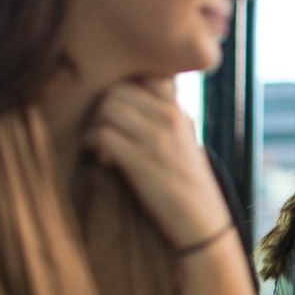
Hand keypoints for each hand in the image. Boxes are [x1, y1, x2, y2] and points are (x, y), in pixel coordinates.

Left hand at [83, 79, 231, 249]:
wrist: (200, 222)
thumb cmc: (186, 182)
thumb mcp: (184, 139)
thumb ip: (163, 114)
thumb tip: (128, 95)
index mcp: (179, 110)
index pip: (147, 72)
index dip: (123, 84)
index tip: (118, 106)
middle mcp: (170, 118)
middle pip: (118, 88)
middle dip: (101, 107)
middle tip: (102, 129)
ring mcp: (157, 138)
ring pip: (107, 107)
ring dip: (95, 125)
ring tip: (100, 144)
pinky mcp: (141, 161)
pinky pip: (102, 135)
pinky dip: (93, 145)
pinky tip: (103, 159)